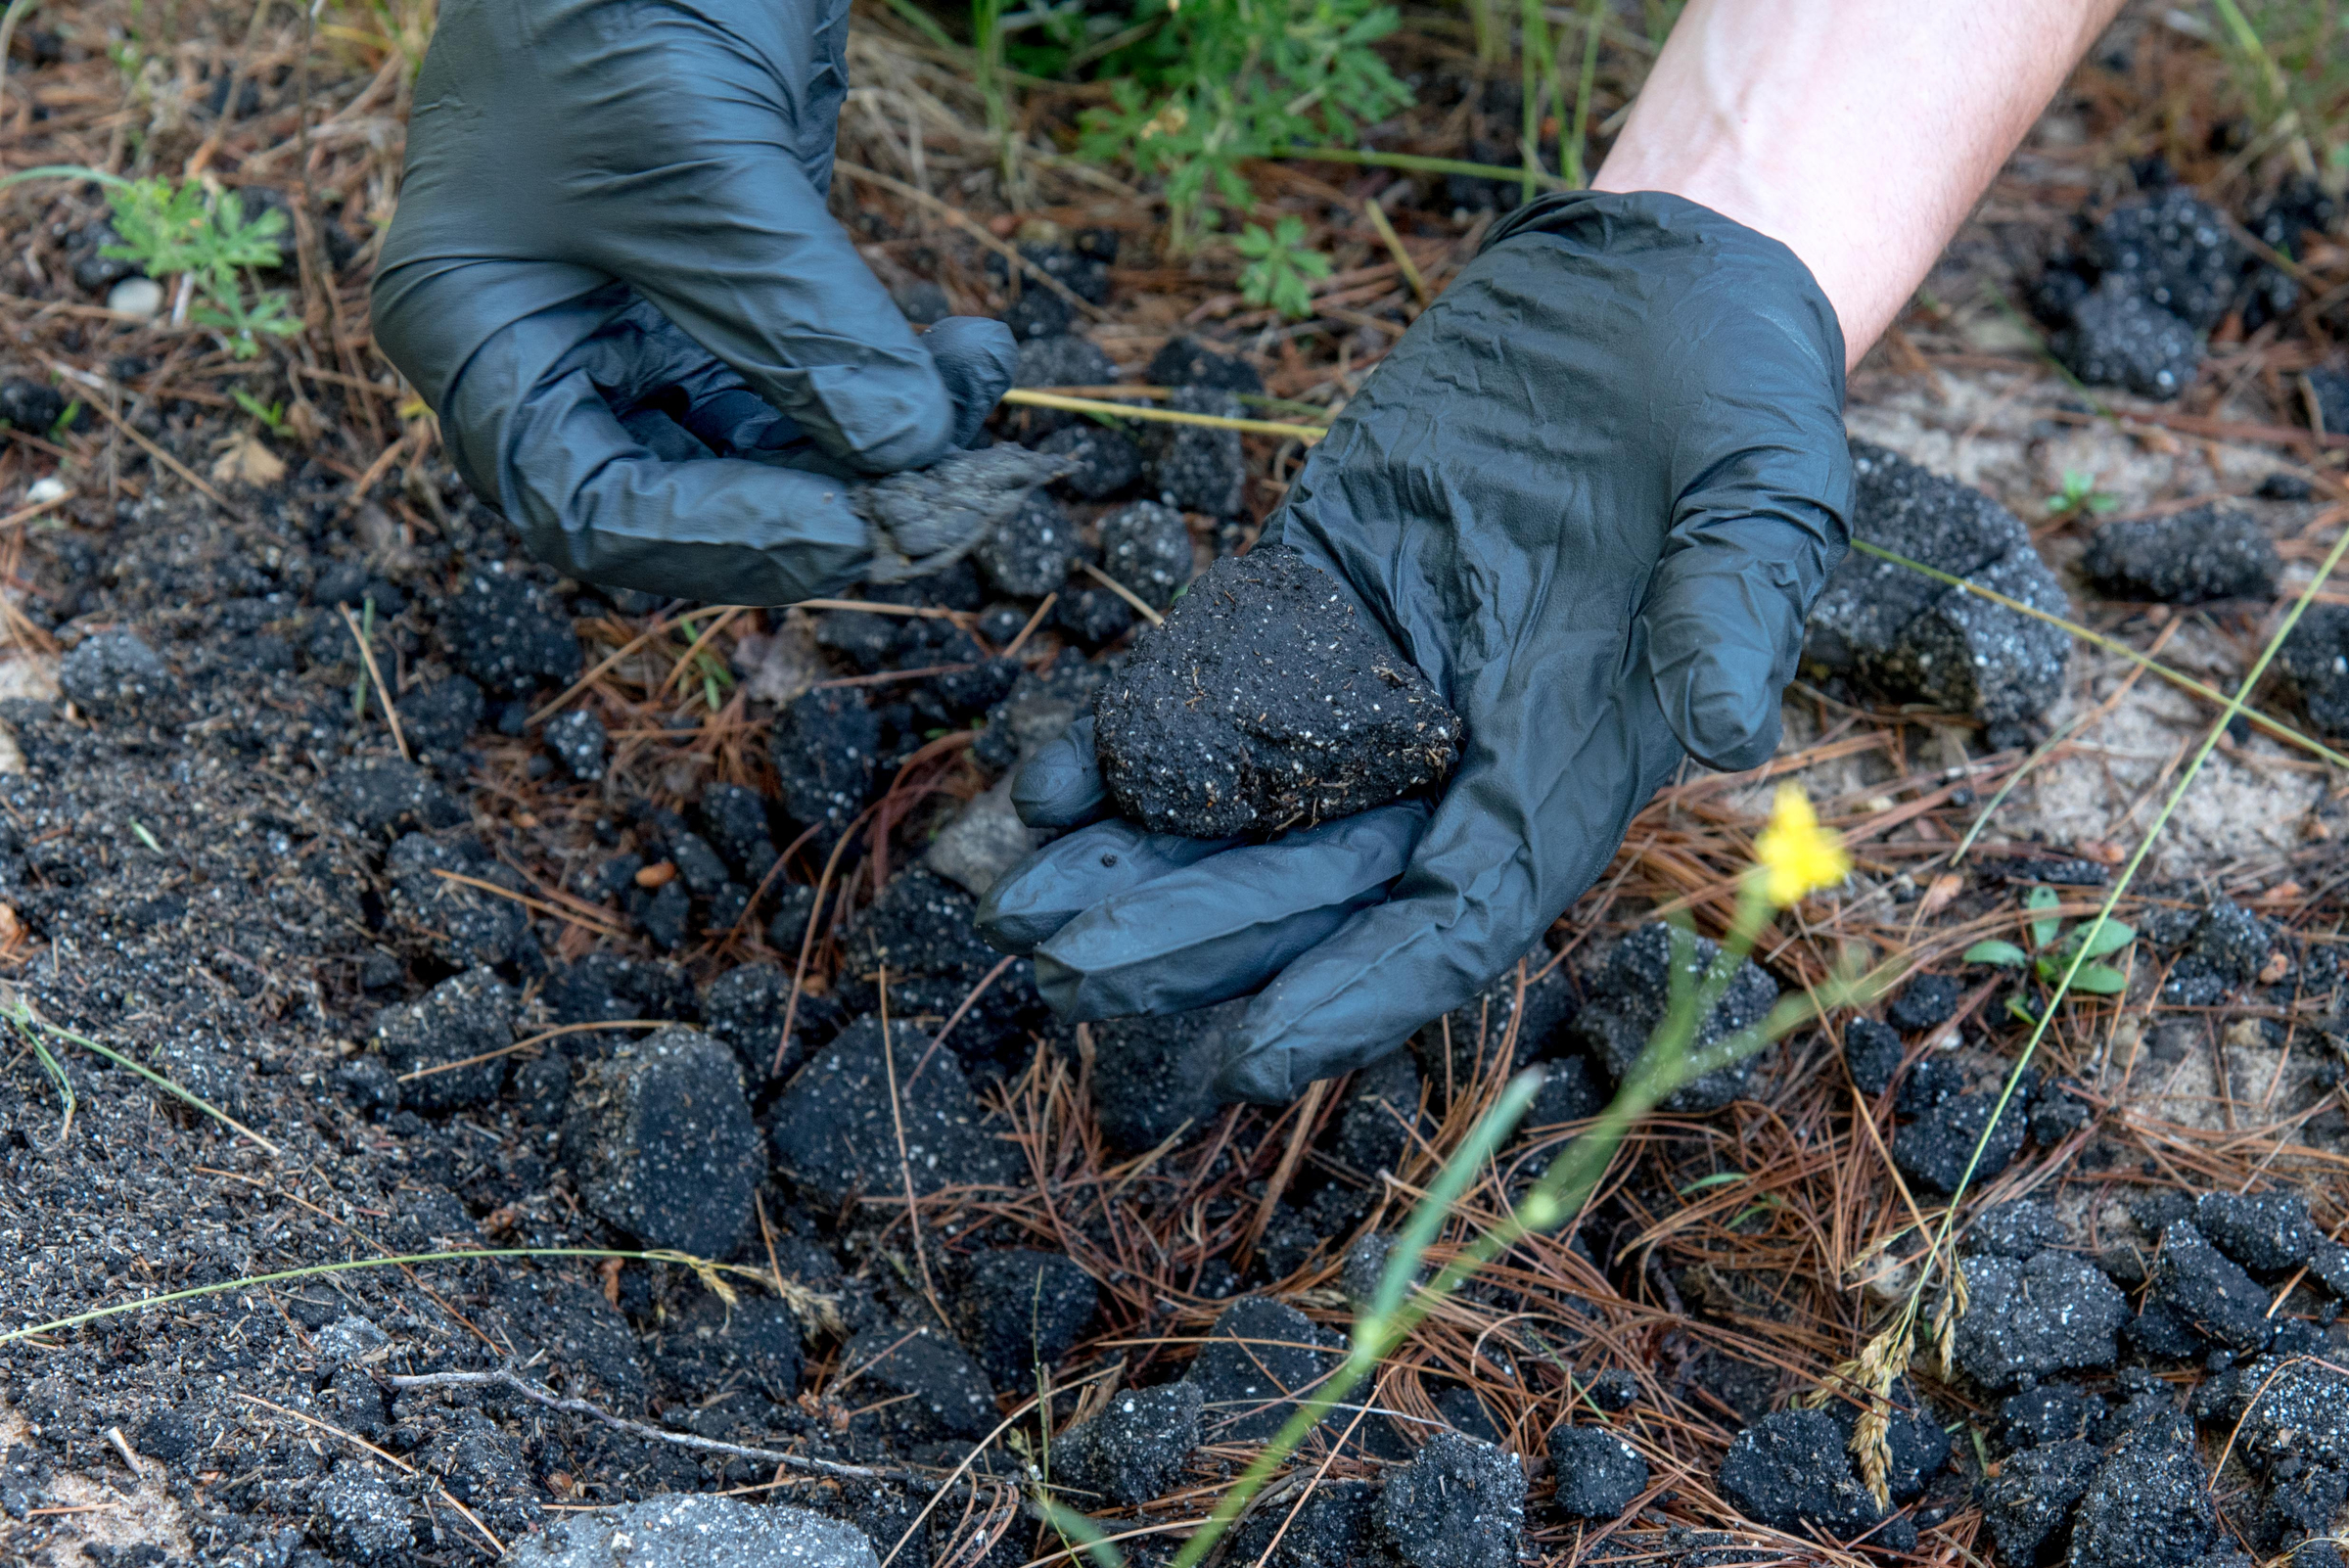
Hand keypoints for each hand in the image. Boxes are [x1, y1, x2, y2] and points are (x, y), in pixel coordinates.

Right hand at [370, 0, 1015, 604]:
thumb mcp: (704, 168)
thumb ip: (800, 325)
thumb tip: (910, 455)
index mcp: (476, 333)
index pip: (586, 508)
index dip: (722, 537)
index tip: (855, 525)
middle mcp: (550, 348)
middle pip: (687, 501)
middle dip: (825, 500)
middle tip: (949, 495)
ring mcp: (645, 322)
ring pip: (771, 454)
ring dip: (885, 446)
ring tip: (979, 397)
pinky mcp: (733, 287)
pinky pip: (816, 383)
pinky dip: (899, 386)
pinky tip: (975, 352)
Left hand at [978, 192, 1850, 1103]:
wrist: (1656, 289)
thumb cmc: (1738, 396)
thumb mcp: (1766, 492)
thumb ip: (1735, 607)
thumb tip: (1728, 728)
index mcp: (1570, 759)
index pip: (1455, 914)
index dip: (1357, 992)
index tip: (1249, 1059)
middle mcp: (1463, 744)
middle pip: (1314, 880)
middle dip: (1192, 936)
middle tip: (1062, 974)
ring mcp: (1377, 670)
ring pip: (1241, 801)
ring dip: (1131, 861)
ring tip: (1013, 903)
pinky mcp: (1315, 584)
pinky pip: (1210, 679)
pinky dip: (1129, 734)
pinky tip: (1044, 780)